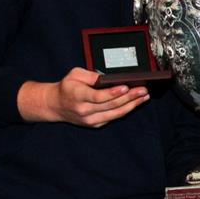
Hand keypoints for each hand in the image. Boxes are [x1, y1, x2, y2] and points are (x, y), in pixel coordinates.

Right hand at [18, 67, 149, 126]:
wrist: (55, 105)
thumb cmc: (67, 87)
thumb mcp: (75, 74)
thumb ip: (91, 75)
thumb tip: (108, 78)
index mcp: (78, 96)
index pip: (98, 96)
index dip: (113, 93)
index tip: (126, 87)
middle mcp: (84, 110)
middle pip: (110, 105)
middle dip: (129, 98)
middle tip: (143, 90)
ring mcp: (90, 119)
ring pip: (115, 114)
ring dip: (132, 105)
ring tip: (144, 97)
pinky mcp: (95, 124)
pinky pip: (113, 117)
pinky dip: (126, 110)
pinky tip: (135, 103)